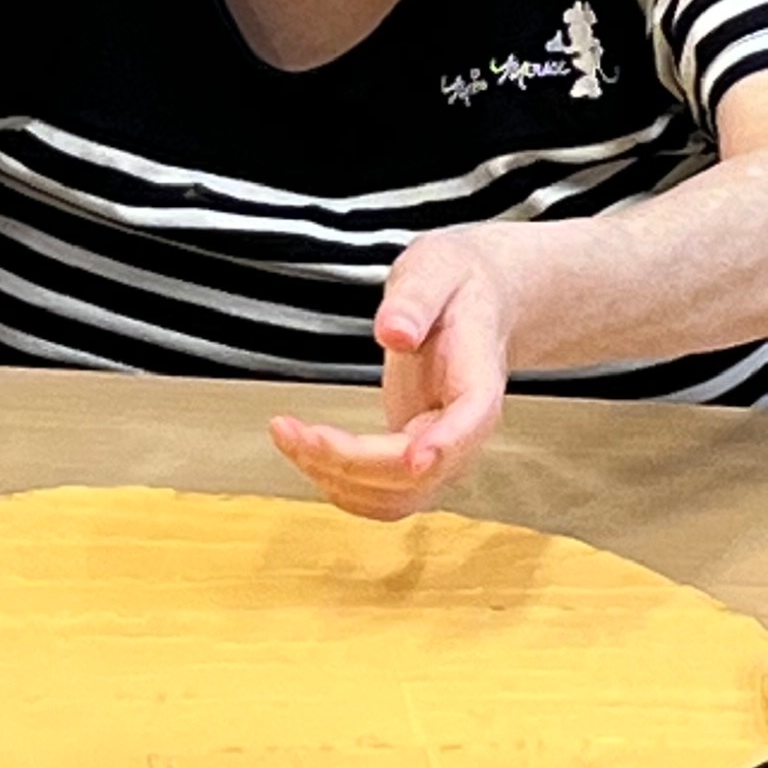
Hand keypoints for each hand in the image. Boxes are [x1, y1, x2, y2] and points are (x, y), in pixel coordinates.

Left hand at [271, 230, 516, 521]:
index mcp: (479, 379)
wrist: (473, 302)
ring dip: (334, 479)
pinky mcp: (411, 459)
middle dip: (351, 461)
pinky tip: (304, 451)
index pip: (470, 422)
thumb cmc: (457, 284)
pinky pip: (379, 495)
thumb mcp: (436, 268)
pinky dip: (336, 483)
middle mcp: (463, 430)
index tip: (413, 458)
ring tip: (288, 435)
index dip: (444, 446)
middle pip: (418, 473)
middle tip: (292, 429)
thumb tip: (393, 332)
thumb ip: (415, 299)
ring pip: (394, 498)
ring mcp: (439, 452)